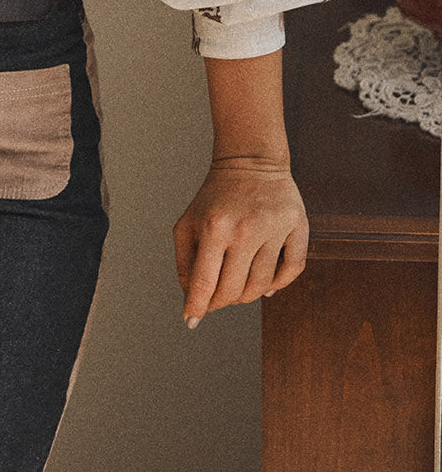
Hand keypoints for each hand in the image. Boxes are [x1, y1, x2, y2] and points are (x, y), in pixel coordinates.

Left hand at [172, 156, 308, 328]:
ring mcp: (274, 228)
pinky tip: (266, 282)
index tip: (191, 320)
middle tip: (217, 298)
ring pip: (261, 286)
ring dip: (246, 295)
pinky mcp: (297, 226)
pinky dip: (279, 284)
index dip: (197, 307)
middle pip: (233, 290)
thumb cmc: (216, 196)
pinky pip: (292, 271)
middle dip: (221, 301)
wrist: (250, 161)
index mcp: (214, 227)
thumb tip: (192, 300)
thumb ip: (184, 261)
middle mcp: (245, 229)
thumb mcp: (188, 222)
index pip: (205, 282)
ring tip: (238, 286)